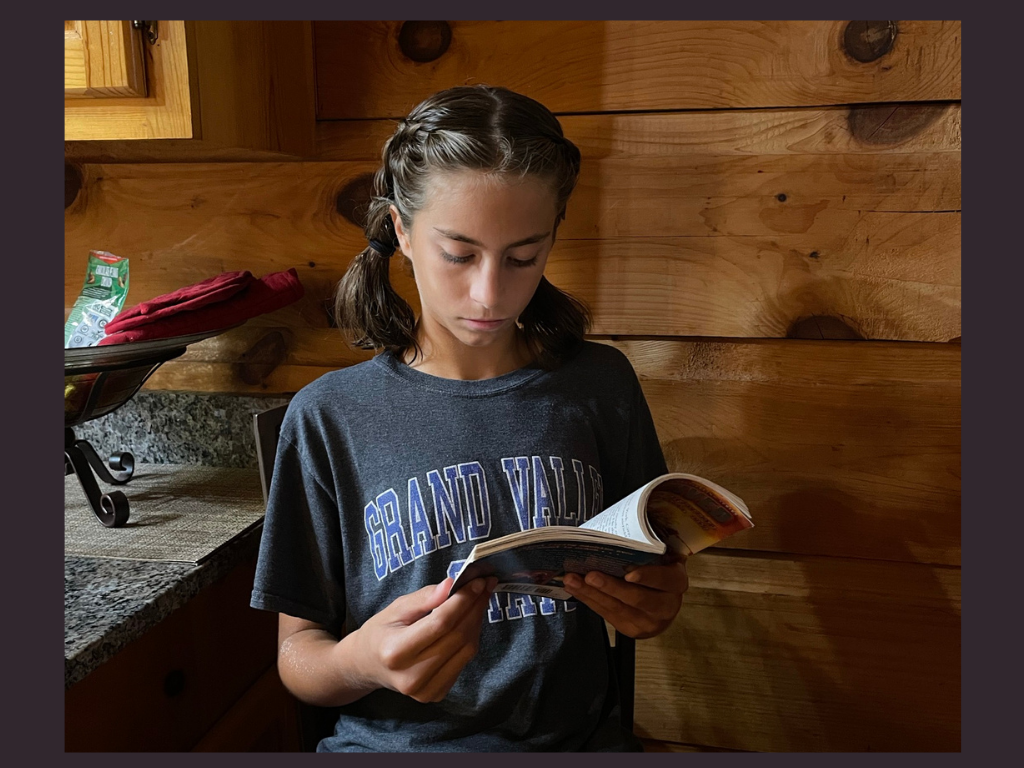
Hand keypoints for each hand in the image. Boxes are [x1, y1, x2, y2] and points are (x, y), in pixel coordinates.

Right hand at [346, 576, 496, 702]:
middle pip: (457, 637)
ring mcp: (425, 690)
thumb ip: (424, 598)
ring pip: (465, 650)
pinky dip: (470, 638)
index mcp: (396, 652)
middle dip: (475, 607)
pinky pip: (463, 661)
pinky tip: (470, 620)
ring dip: (477, 621)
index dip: (463, 601)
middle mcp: (411, 677)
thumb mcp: (395, 609)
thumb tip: (451, 584)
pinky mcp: (435, 694)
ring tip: (480, 598)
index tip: (478, 581)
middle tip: (485, 585)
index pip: (440, 623)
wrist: (368, 665)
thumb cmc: (381, 632)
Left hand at [562, 557, 687, 638]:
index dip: (648, 577)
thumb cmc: (656, 570)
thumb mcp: (660, 558)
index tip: (628, 573)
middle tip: (590, 575)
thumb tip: (617, 531)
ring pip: (618, 609)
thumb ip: (648, 549)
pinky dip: (589, 600)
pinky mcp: (631, 630)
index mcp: (676, 582)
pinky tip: (575, 588)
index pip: (665, 579)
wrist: (661, 603)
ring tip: (572, 580)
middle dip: (611, 587)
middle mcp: (667, 605)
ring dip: (591, 593)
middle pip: (638, 598)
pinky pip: (607, 615)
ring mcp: (649, 621)